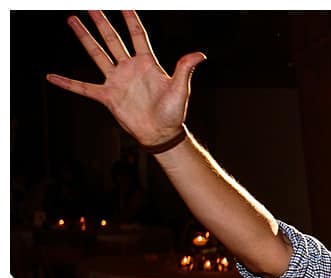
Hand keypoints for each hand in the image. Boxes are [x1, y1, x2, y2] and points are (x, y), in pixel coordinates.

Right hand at [46, 11, 204, 147]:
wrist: (161, 134)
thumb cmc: (173, 113)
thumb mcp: (180, 89)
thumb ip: (184, 69)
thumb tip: (200, 54)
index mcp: (147, 64)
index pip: (137, 35)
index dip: (131, 19)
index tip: (123, 3)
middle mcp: (129, 68)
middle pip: (112, 39)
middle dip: (101, 22)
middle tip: (90, 6)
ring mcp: (117, 81)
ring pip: (97, 54)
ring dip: (84, 38)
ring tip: (72, 20)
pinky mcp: (107, 96)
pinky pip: (83, 88)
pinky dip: (67, 83)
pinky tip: (52, 77)